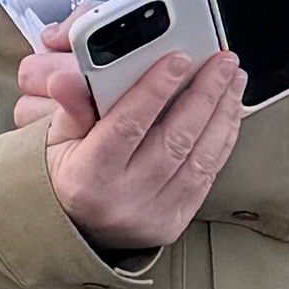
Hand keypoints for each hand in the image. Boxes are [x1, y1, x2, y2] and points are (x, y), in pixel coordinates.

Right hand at [20, 20, 246, 252]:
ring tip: (233, 79)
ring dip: (222, 112)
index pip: (127, 126)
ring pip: (200, 157)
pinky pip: (208, 175)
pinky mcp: (175, 220)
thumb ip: (71, 106)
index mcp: (89, 175)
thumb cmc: (68, 175)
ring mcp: (153, 212)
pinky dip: (223, 139)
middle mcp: (124, 197)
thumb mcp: (55, 139)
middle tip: (221, 61)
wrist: (77, 230)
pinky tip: (229, 112)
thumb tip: (66, 79)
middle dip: (204, 93)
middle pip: (174, 139)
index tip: (178, 58)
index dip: (155, 89)